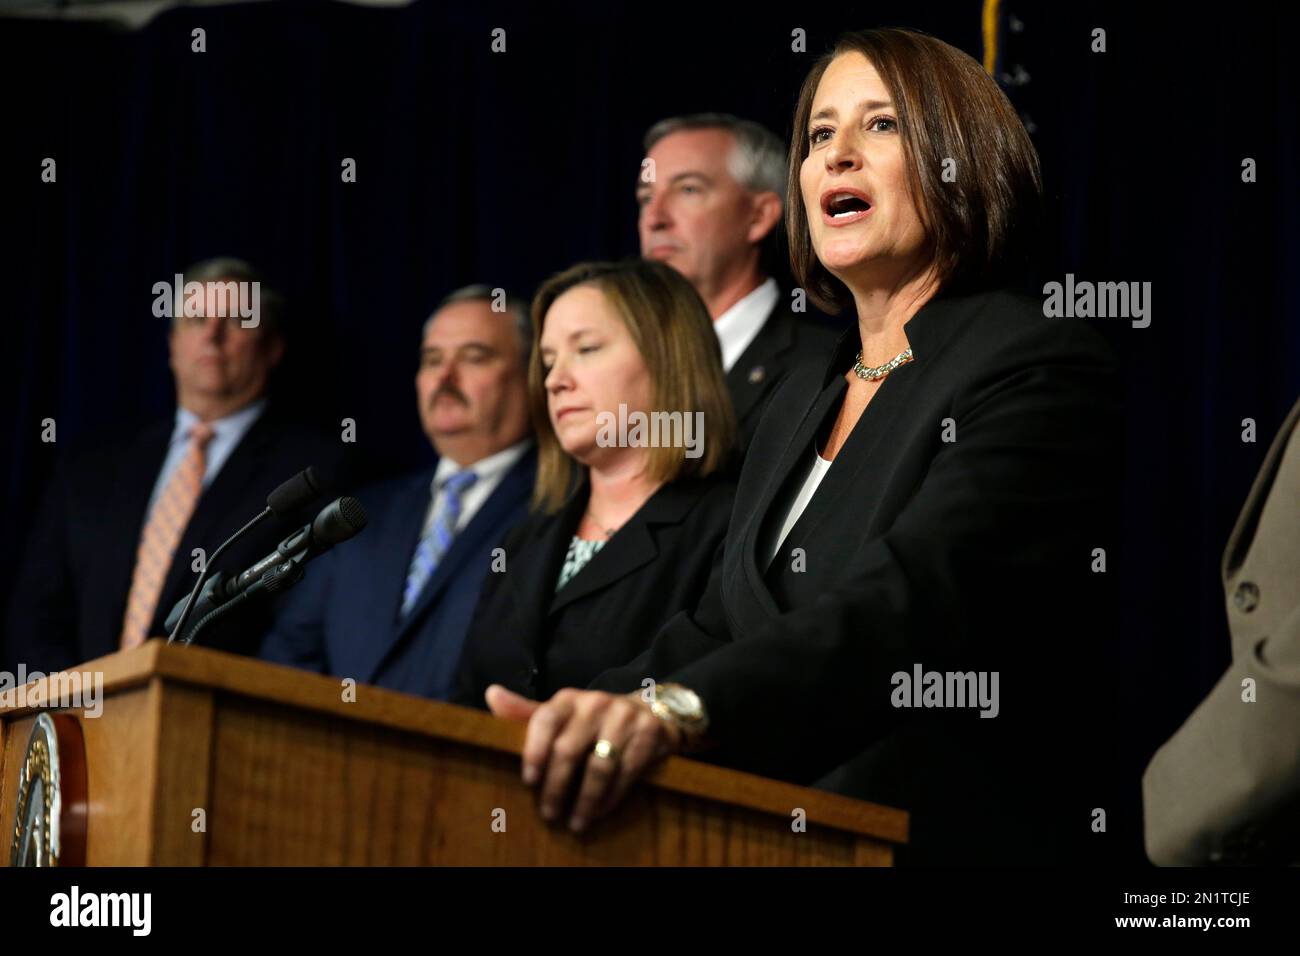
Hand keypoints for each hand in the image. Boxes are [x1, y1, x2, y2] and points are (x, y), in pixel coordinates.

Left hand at [485, 684, 683, 831]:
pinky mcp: (648, 732)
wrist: (649, 711)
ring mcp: (624, 716)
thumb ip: (526, 712)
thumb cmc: (593, 720)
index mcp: (568, 698)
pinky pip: (627, 770)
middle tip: (548, 813)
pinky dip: (612, 795)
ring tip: (575, 822)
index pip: (545, 719)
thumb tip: (492, 694)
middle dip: (556, 786)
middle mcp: (595, 702)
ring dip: (586, 799)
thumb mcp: (561, 714)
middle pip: (569, 748)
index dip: (534, 750)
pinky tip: (600, 811)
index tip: (528, 781)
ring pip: (600, 765)